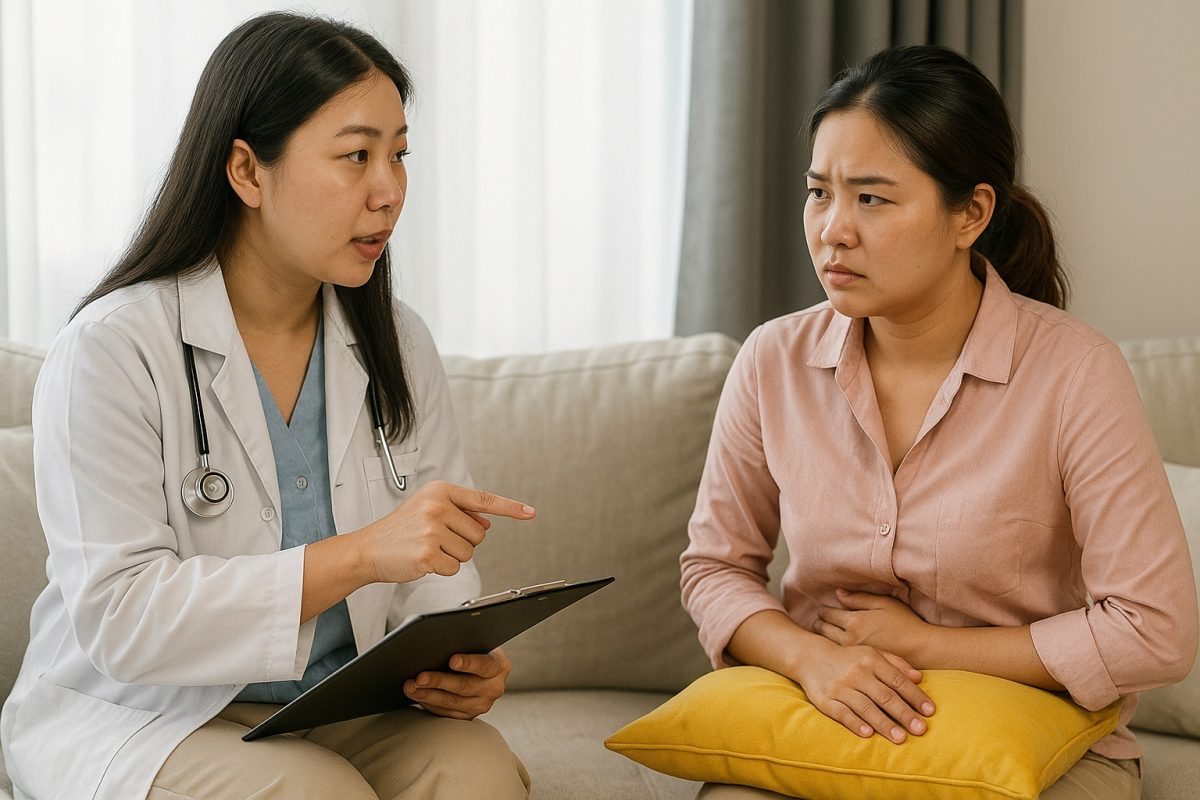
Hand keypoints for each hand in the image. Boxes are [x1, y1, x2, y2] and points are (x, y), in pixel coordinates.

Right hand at [355, 481, 534, 584]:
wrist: (368, 549)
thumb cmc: (401, 530)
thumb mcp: (429, 510)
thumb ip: (459, 513)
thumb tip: (487, 522)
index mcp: (440, 491)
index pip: (483, 499)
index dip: (510, 508)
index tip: (531, 513)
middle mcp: (437, 506)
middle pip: (479, 534)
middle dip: (463, 542)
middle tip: (436, 539)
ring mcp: (432, 529)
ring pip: (469, 552)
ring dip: (452, 557)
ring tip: (428, 548)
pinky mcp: (428, 553)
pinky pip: (454, 568)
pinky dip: (441, 569)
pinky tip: (423, 561)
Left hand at [404, 648, 511, 719]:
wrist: (478, 667)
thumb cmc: (471, 647)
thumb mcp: (473, 641)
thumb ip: (461, 640)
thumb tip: (435, 640)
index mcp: (500, 666)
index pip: (484, 664)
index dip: (468, 663)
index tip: (452, 660)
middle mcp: (494, 687)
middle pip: (465, 686)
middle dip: (440, 681)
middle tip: (420, 677)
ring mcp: (482, 704)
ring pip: (453, 702)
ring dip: (428, 695)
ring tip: (411, 686)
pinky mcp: (468, 715)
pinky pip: (446, 713)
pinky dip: (429, 703)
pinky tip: (416, 695)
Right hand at [795, 638, 934, 743]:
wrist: (810, 657)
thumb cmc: (848, 658)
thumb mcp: (871, 652)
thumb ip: (896, 663)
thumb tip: (920, 678)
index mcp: (870, 659)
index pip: (897, 680)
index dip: (915, 696)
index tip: (930, 712)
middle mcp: (856, 673)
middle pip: (884, 696)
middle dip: (904, 714)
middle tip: (920, 729)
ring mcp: (840, 687)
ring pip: (865, 707)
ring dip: (884, 724)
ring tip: (901, 738)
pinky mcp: (824, 700)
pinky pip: (842, 713)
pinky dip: (855, 723)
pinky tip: (868, 734)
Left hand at [814, 589, 929, 661]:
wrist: (920, 649)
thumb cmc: (904, 623)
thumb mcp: (883, 603)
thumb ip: (858, 599)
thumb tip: (838, 594)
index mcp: (854, 621)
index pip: (827, 614)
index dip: (824, 611)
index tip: (823, 610)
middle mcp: (849, 638)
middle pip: (823, 629)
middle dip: (820, 623)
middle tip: (819, 621)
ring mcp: (852, 654)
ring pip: (827, 643)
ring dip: (823, 637)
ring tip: (824, 633)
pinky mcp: (858, 665)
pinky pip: (837, 655)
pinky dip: (832, 650)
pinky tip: (834, 648)